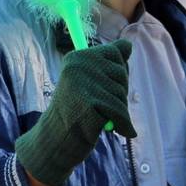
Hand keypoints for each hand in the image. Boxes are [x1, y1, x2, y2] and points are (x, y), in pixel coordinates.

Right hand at [14, 39, 136, 185]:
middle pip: (121, 72)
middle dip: (118, 93)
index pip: (116, 53)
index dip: (117, 73)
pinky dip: (124, 125)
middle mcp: (77, 65)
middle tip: (98, 106)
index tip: (102, 87)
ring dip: (118, 110)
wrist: (57, 140)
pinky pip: (120, 112)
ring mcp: (82, 83)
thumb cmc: (76, 111)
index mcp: (76, 57)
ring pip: (121, 93)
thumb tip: (128, 45)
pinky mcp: (88, 104)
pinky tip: (119, 130)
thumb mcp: (89, 81)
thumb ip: (108, 62)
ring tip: (99, 117)